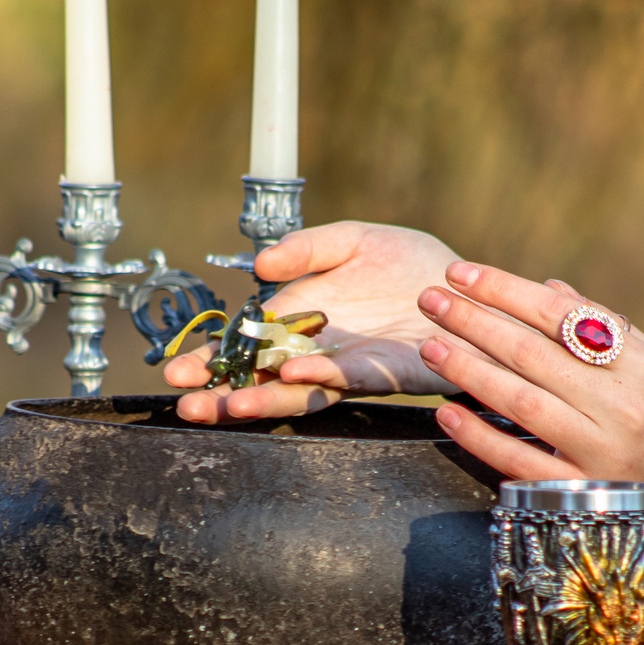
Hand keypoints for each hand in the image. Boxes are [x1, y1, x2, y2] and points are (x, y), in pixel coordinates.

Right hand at [167, 221, 464, 421]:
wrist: (468, 284)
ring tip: (229, 403)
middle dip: (222, 395)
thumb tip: (261, 264)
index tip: (175, 373)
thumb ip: (306, 249)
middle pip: (262, 382)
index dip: (211, 364)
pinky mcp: (390, 373)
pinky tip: (293, 371)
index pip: (246, 351)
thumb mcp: (349, 240)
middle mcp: (321, 354)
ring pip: (299, 392)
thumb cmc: (408, 265)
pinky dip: (319, 374)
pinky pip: (350, 377)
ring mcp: (353, 368)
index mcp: (302, 324)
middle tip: (187, 403)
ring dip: (263, 399)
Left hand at [415, 262, 643, 551]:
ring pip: (520, 403)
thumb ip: (603, 327)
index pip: (561, 315)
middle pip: (533, 354)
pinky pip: (519, 461)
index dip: (506, 290)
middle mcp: (620, 405)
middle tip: (428, 300)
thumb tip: (547, 287)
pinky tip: (446, 414)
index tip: (460, 273)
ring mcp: (599, 452)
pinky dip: (480, 436)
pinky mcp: (578, 494)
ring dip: (468, 372)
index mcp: (640, 365)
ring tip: (428, 346)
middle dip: (474, 322)